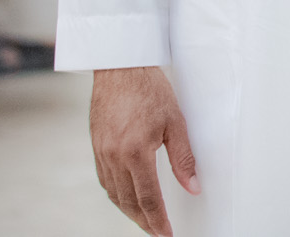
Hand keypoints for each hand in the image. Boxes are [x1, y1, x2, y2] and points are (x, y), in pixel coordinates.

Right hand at [90, 66, 198, 235]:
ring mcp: (102, 153)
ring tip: (145, 219)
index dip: (157, 220)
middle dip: (144, 221)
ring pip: (114, 194)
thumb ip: (184, 158)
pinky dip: (117, 194)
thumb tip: (193, 186)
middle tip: (157, 232)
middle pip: (129, 201)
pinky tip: (126, 197)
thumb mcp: (176, 122)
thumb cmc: (149, 89)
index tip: (166, 233)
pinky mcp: (96, 147)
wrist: (120, 69)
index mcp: (135, 152)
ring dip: (129, 211)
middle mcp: (114, 156)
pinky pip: (105, 180)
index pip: (148, 198)